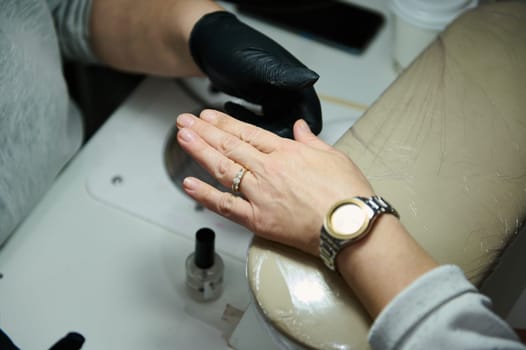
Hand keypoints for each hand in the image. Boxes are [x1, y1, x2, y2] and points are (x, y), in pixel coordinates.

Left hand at [176, 110, 372, 255]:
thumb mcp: (334, 156)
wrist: (351, 226)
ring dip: (200, 152)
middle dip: (204, 131)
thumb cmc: (348, 194)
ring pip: (223, 169)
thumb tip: (300, 127)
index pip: (247, 133)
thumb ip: (311, 140)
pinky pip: (225, 206)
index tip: (207, 116)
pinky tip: (188, 184)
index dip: (223, 123)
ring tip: (182, 138)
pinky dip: (205, 196)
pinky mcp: (258, 220)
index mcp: (286, 152)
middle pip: (229, 146)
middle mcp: (268, 170)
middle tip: (185, 121)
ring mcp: (260, 195)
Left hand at [189, 11, 321, 137]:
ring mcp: (274, 97)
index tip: (282, 147)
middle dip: (272, 137)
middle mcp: (289, 92)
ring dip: (255, 132)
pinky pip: (260, 123)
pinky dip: (246, 125)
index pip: (310, 118)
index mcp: (296, 84)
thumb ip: (283, 76)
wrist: (205, 41)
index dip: (300, 137)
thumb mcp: (258, 66)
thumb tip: (311, 79)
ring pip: (273, 128)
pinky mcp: (260, 100)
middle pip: (291, 127)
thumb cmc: (231, 48)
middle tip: (250, 140)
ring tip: (235, 128)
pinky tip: (231, 114)